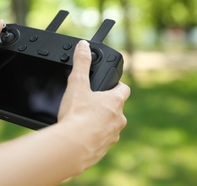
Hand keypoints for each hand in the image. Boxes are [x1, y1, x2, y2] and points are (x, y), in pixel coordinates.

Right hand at [58, 40, 129, 169]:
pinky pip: (100, 141)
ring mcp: (112, 136)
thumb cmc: (77, 116)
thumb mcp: (77, 84)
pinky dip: (93, 137)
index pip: (124, 89)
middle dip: (106, 106)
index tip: (110, 85)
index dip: (117, 85)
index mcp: (115, 102)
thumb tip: (83, 46)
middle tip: (90, 103)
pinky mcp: (103, 150)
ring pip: (110, 126)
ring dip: (100, 123)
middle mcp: (118, 120)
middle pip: (116, 109)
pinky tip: (79, 135)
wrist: (72, 147)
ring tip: (83, 121)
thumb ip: (81, 63)